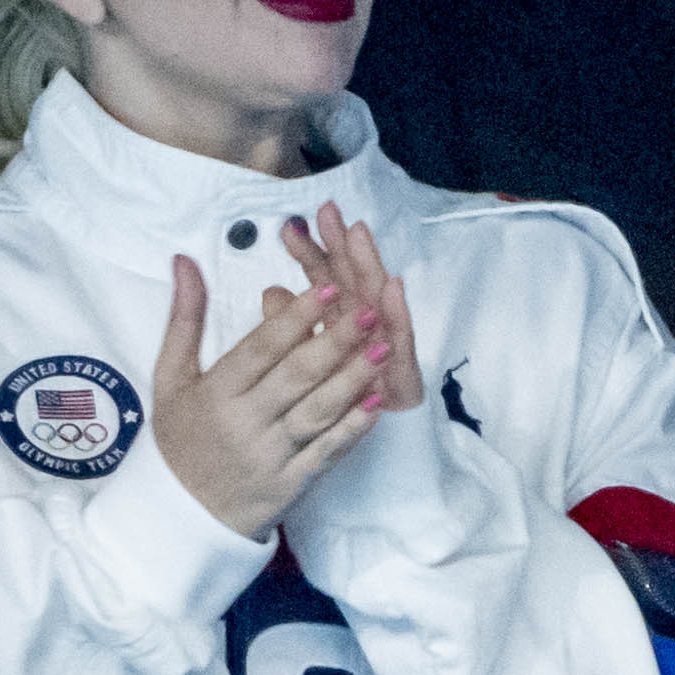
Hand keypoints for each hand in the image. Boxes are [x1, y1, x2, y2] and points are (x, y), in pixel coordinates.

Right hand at [149, 253, 391, 537]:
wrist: (180, 514)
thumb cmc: (180, 437)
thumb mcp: (170, 378)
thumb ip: (184, 319)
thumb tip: (185, 259)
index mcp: (215, 393)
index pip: (260, 349)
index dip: (295, 318)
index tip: (328, 288)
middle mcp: (242, 423)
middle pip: (295, 376)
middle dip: (335, 341)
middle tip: (369, 311)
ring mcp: (269, 456)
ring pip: (316, 412)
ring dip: (352, 380)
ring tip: (383, 349)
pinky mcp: (290, 486)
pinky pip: (325, 454)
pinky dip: (351, 430)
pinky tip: (376, 404)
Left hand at [282, 201, 423, 414]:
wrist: (370, 462)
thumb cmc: (334, 411)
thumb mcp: (304, 367)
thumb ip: (290, 327)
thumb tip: (270, 291)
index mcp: (342, 329)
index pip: (327, 284)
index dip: (313, 254)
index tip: (295, 224)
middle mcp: (367, 336)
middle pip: (354, 284)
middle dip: (342, 247)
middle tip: (330, 212)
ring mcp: (388, 355)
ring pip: (378, 304)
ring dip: (370, 266)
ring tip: (359, 233)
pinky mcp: (404, 380)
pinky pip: (401, 346)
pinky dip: (398, 315)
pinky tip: (393, 286)